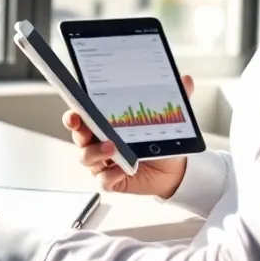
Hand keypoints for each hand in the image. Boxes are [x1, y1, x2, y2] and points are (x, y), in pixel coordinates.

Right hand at [63, 75, 194, 197]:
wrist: (174, 170)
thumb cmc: (160, 141)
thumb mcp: (167, 117)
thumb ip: (174, 98)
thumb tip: (185, 80)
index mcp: (105, 123)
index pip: (82, 116)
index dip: (74, 113)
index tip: (74, 111)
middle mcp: (98, 142)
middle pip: (78, 136)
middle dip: (77, 130)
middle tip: (82, 125)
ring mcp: (103, 162)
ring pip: (86, 158)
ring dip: (94, 152)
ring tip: (111, 148)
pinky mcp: (112, 180)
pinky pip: (102, 180)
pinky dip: (109, 176)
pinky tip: (121, 171)